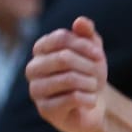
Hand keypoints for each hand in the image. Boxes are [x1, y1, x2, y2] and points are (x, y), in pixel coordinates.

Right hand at [28, 17, 109, 131]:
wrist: (93, 104)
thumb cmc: (89, 73)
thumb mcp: (92, 50)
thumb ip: (87, 33)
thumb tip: (80, 21)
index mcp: (41, 49)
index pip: (60, 38)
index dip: (84, 45)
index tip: (98, 55)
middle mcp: (32, 68)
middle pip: (63, 58)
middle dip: (89, 66)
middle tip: (98, 74)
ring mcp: (36, 90)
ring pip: (69, 78)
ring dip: (90, 83)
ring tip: (93, 87)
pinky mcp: (45, 110)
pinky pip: (72, 98)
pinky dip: (89, 98)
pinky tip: (91, 101)